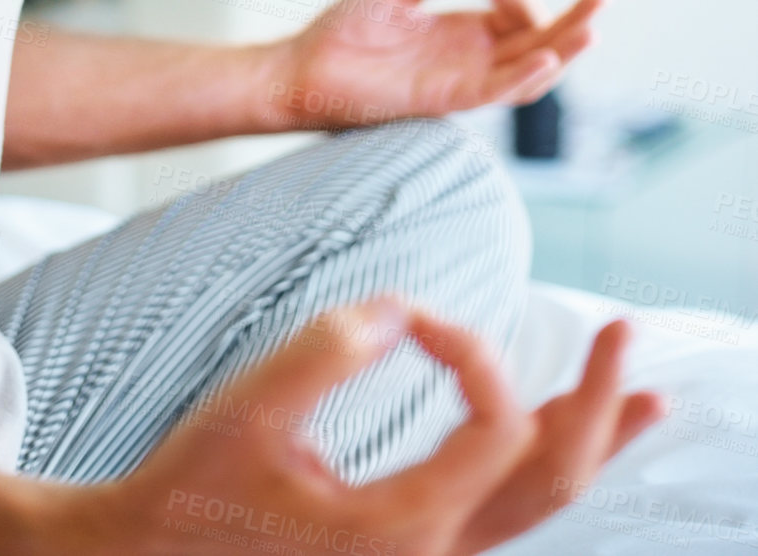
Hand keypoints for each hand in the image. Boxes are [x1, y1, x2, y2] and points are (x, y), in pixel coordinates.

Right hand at [86, 297, 664, 555]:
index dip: (471, 349)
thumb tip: (400, 307)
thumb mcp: (254, 405)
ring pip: (540, 508)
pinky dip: (553, 471)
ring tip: (642, 398)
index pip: (495, 424)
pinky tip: (568, 438)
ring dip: (593, 445)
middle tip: (625, 336)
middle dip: (598, 406)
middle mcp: (430, 555)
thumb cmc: (196, 484)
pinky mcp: (412, 549)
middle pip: (551, 483)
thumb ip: (330, 347)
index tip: (413, 315)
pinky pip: (509, 514)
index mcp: (399, 525)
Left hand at [263, 0, 602, 128]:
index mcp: (461, 30)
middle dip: (572, 21)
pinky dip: (523, 78)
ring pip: (528, 71)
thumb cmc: (343, 31)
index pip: (517, 15)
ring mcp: (461, 79)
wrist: (303, 68)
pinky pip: (494, 92)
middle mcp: (469, 57)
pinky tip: (546, 60)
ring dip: (562, 52)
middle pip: (537, 43)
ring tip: (593, 29)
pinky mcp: (444, 99)